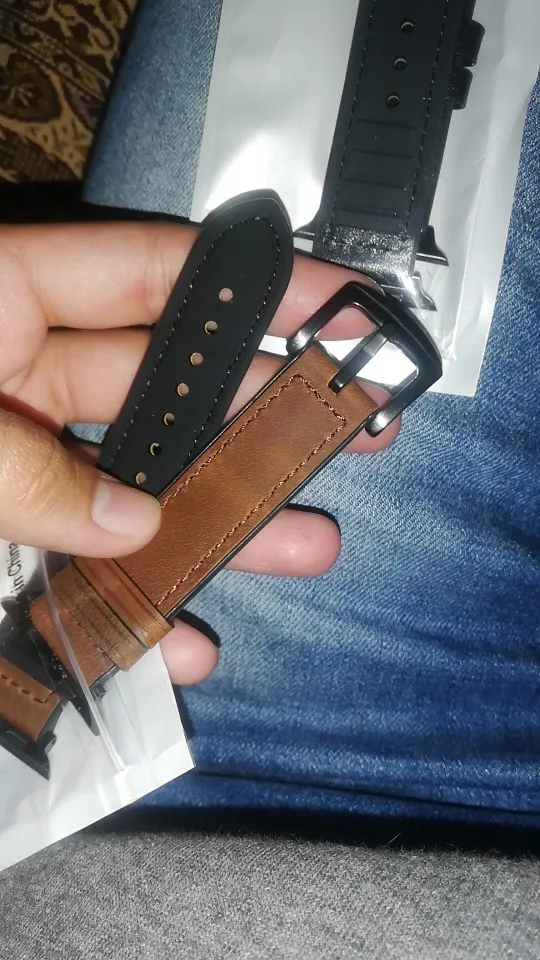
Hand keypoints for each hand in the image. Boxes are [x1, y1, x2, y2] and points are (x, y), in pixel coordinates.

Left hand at [0, 221, 397, 683]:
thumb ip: (32, 474)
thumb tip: (131, 526)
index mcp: (6, 298)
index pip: (154, 273)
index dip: (254, 286)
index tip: (340, 306)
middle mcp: (22, 367)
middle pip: (171, 385)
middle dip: (262, 415)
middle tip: (347, 435)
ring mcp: (17, 447)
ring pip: (140, 478)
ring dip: (217, 517)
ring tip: (306, 545)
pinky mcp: (5, 520)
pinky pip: (76, 557)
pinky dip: (121, 603)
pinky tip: (176, 642)